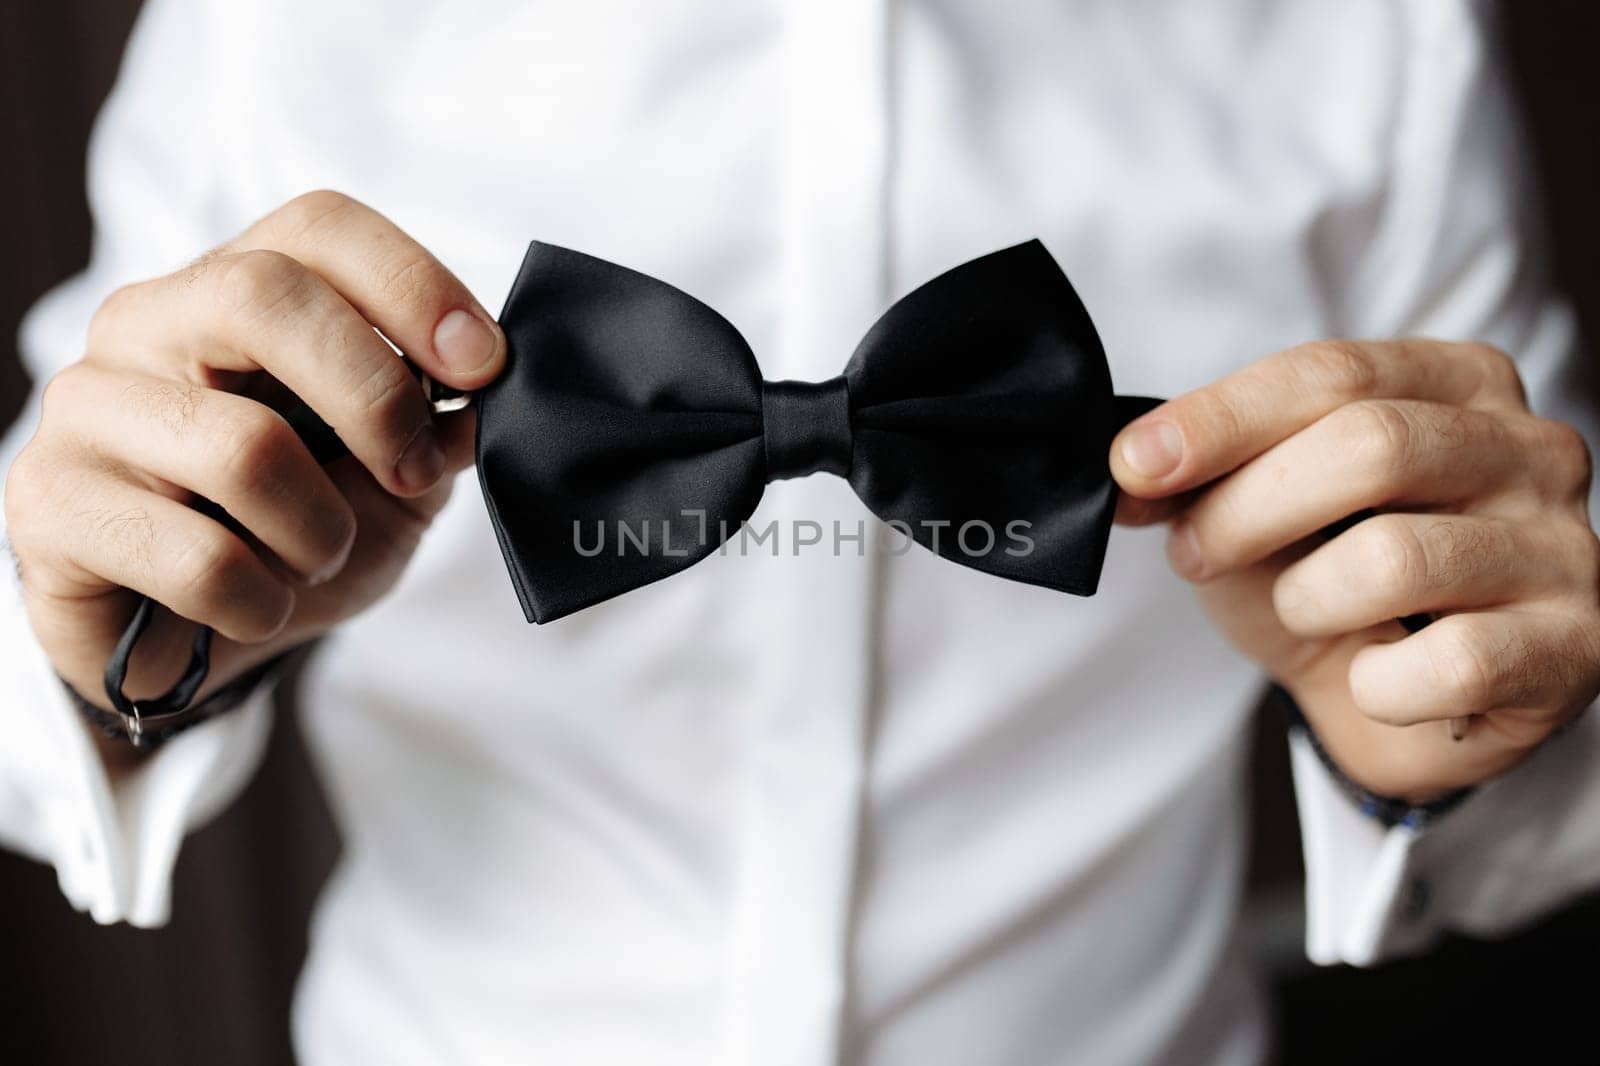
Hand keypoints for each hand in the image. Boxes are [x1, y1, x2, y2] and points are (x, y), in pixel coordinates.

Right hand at [4, 190, 505, 718]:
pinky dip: (261, 599)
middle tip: (412, 475)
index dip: (413, 284)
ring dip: (320, 529)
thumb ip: (438, 424)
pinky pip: (194, 556)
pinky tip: (257, 604)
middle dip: (373, 396)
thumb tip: (487, 393)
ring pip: (240, 446)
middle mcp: (146, 324)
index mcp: (235, 290)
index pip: (318, 226)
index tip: (484, 366)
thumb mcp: (393, 475)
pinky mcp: (48, 503)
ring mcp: (87, 407)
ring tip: (317, 557)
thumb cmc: (291, 534)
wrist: (197, 636)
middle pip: (261, 294)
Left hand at [1111, 340, 1599, 803]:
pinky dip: (1376, 684)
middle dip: (1249, 507)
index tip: (1135, 465)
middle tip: (1196, 554)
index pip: (1331, 373)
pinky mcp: (1578, 647)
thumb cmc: (1335, 590)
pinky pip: (1445, 664)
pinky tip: (1376, 678)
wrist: (1407, 705)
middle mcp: (1530, 449)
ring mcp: (1565, 547)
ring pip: (1394, 557)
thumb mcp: (1255, 516)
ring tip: (1304, 615)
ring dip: (1305, 601)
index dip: (1221, 419)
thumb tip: (1132, 471)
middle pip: (1369, 446)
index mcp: (1456, 384)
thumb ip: (1202, 479)